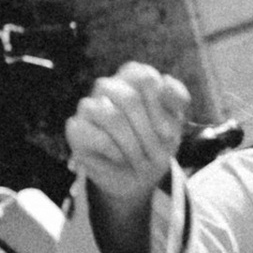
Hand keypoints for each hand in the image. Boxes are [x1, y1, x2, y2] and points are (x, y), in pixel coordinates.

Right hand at [66, 61, 191, 210]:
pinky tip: (122, 159)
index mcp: (132, 76)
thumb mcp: (176, 120)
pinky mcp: (76, 128)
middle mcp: (108, 86)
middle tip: (155, 153)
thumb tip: (165, 82)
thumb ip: (176, 97)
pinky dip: (116, 153)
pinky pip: (97, 137)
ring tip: (140, 159)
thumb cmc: (157, 141)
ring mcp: (88, 105)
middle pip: (129, 99)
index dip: (159, 108)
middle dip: (147, 132)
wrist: (139, 175)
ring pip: (111, 117)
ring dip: (132, 145)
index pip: (145, 78)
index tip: (168, 134)